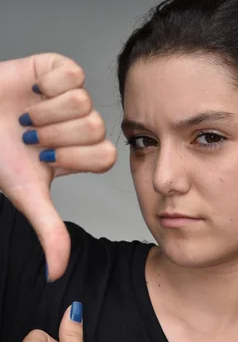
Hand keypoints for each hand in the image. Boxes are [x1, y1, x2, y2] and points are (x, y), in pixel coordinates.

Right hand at [0, 54, 116, 279]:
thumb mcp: (26, 196)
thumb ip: (49, 231)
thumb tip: (57, 272)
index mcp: (80, 154)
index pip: (106, 157)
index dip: (75, 159)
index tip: (44, 158)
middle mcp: (81, 125)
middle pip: (95, 130)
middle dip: (55, 137)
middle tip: (30, 137)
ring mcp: (73, 96)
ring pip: (84, 103)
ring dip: (46, 114)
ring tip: (26, 117)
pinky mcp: (60, 69)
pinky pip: (73, 75)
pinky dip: (47, 86)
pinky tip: (31, 92)